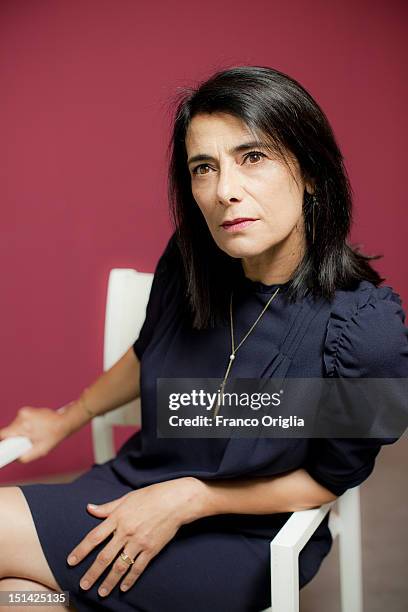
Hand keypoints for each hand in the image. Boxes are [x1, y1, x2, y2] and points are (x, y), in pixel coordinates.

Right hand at [0, 406, 69, 461]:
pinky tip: (35, 428)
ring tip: (34, 434)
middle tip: (27, 441)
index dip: (3, 442)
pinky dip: (25, 425)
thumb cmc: (54, 436)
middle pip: (9, 430)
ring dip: (21, 431)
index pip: (3, 434)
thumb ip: (25, 457)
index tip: (5, 447)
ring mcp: (24, 411)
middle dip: (16, 437)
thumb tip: (14, 457)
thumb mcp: (40, 451)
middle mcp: (22, 417)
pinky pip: (20, 420)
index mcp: (23, 426)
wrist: (64, 422)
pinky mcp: (26, 409)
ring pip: (14, 425)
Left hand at [66, 477, 204, 596]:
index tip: (70, 562)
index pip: (94, 537)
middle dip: (92, 573)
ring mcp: (139, 542)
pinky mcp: (151, 549)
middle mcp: (126, 531)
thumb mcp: (126, 498)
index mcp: (118, 518)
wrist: (175, 501)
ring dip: (109, 581)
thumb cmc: (150, 496)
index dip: (81, 551)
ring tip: (101, 593)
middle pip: (104, 557)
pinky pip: (138, 568)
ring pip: (120, 566)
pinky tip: (123, 588)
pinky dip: (130, 579)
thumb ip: (107, 507)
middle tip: (83, 585)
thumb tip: (89, 508)